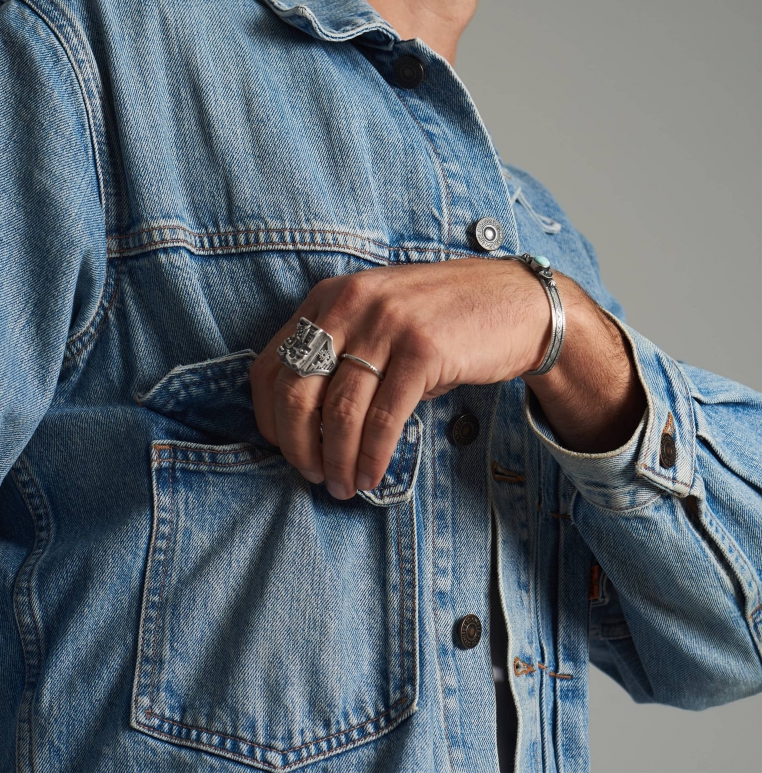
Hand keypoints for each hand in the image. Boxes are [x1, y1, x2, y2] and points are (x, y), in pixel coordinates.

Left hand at [250, 258, 550, 498]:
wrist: (515, 303)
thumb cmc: (443, 320)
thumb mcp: (378, 319)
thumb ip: (341, 353)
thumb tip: (308, 424)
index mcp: (329, 298)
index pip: (270, 365)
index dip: (268, 417)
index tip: (283, 448)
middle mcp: (350, 305)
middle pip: (297, 391)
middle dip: (299, 447)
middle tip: (312, 475)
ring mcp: (387, 324)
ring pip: (340, 410)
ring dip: (337, 460)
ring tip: (343, 485)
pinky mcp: (423, 349)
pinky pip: (384, 418)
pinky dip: (372, 456)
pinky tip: (371, 475)